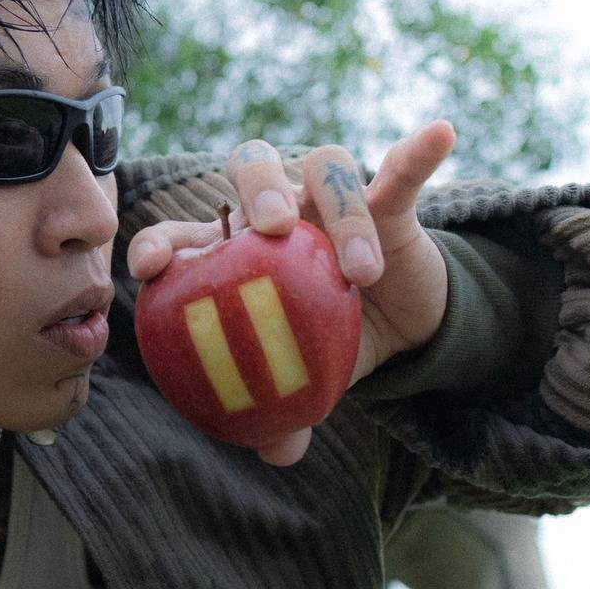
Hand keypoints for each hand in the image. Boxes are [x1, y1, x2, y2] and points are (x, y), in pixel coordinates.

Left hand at [125, 122, 457, 467]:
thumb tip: (277, 454)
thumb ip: (287, 413)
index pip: (185, 233)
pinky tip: (437, 135)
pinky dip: (416, 152)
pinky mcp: (389, 198)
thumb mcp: (307, 381)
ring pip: (323, 166)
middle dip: (256, 190)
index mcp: (237, 252)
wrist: (396, 326)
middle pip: (252, 168)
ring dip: (338, 204)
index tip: (152, 266)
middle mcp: (279, 212)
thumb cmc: (327, 345)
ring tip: (358, 267)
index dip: (161, 242)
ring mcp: (331, 200)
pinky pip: (401, 168)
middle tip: (273, 230)